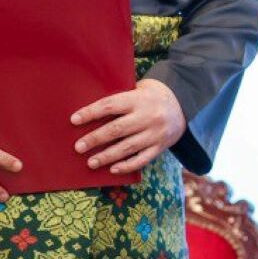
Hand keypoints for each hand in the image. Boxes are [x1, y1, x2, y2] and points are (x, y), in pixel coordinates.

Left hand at [71, 78, 185, 174]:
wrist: (183, 103)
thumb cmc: (151, 95)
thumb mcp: (138, 89)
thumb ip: (120, 100)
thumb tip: (91, 114)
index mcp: (139, 99)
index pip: (110, 106)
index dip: (91, 113)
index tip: (74, 120)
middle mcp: (148, 116)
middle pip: (117, 129)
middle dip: (95, 139)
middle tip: (78, 147)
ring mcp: (155, 133)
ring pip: (128, 147)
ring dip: (107, 156)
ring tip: (91, 162)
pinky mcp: (161, 146)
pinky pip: (142, 159)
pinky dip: (127, 166)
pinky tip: (113, 169)